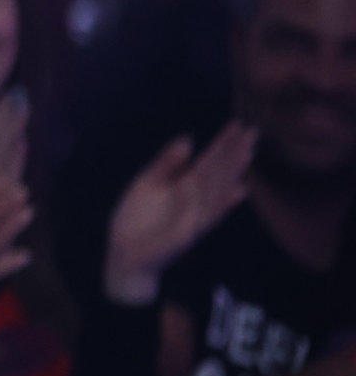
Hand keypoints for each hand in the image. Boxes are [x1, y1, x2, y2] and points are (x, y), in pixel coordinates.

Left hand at [105, 123, 255, 304]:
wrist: (124, 252)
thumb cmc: (137, 218)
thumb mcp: (147, 183)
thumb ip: (167, 163)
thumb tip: (188, 139)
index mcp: (184, 185)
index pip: (208, 160)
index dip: (223, 143)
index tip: (239, 123)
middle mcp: (195, 198)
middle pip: (218, 171)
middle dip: (234, 151)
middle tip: (252, 130)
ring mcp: (195, 214)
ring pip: (218, 189)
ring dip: (234, 171)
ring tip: (248, 151)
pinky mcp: (189, 231)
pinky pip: (210, 215)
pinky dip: (224, 203)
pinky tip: (240, 190)